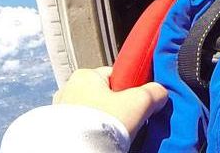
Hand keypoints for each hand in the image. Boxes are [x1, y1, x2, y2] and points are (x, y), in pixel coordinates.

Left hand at [54, 66, 168, 135]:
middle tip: (129, 123)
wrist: (77, 152)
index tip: (138, 104)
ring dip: (104, 122)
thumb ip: (153, 92)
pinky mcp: (59, 129)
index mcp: (85, 75)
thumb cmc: (101, 125)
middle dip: (117, 109)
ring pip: (93, 113)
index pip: (115, 76)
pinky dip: (93, 133)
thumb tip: (159, 93)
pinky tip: (103, 141)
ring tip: (116, 135)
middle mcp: (69, 89)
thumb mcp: (139, 102)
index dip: (131, 90)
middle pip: (104, 96)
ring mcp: (61, 111)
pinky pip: (82, 127)